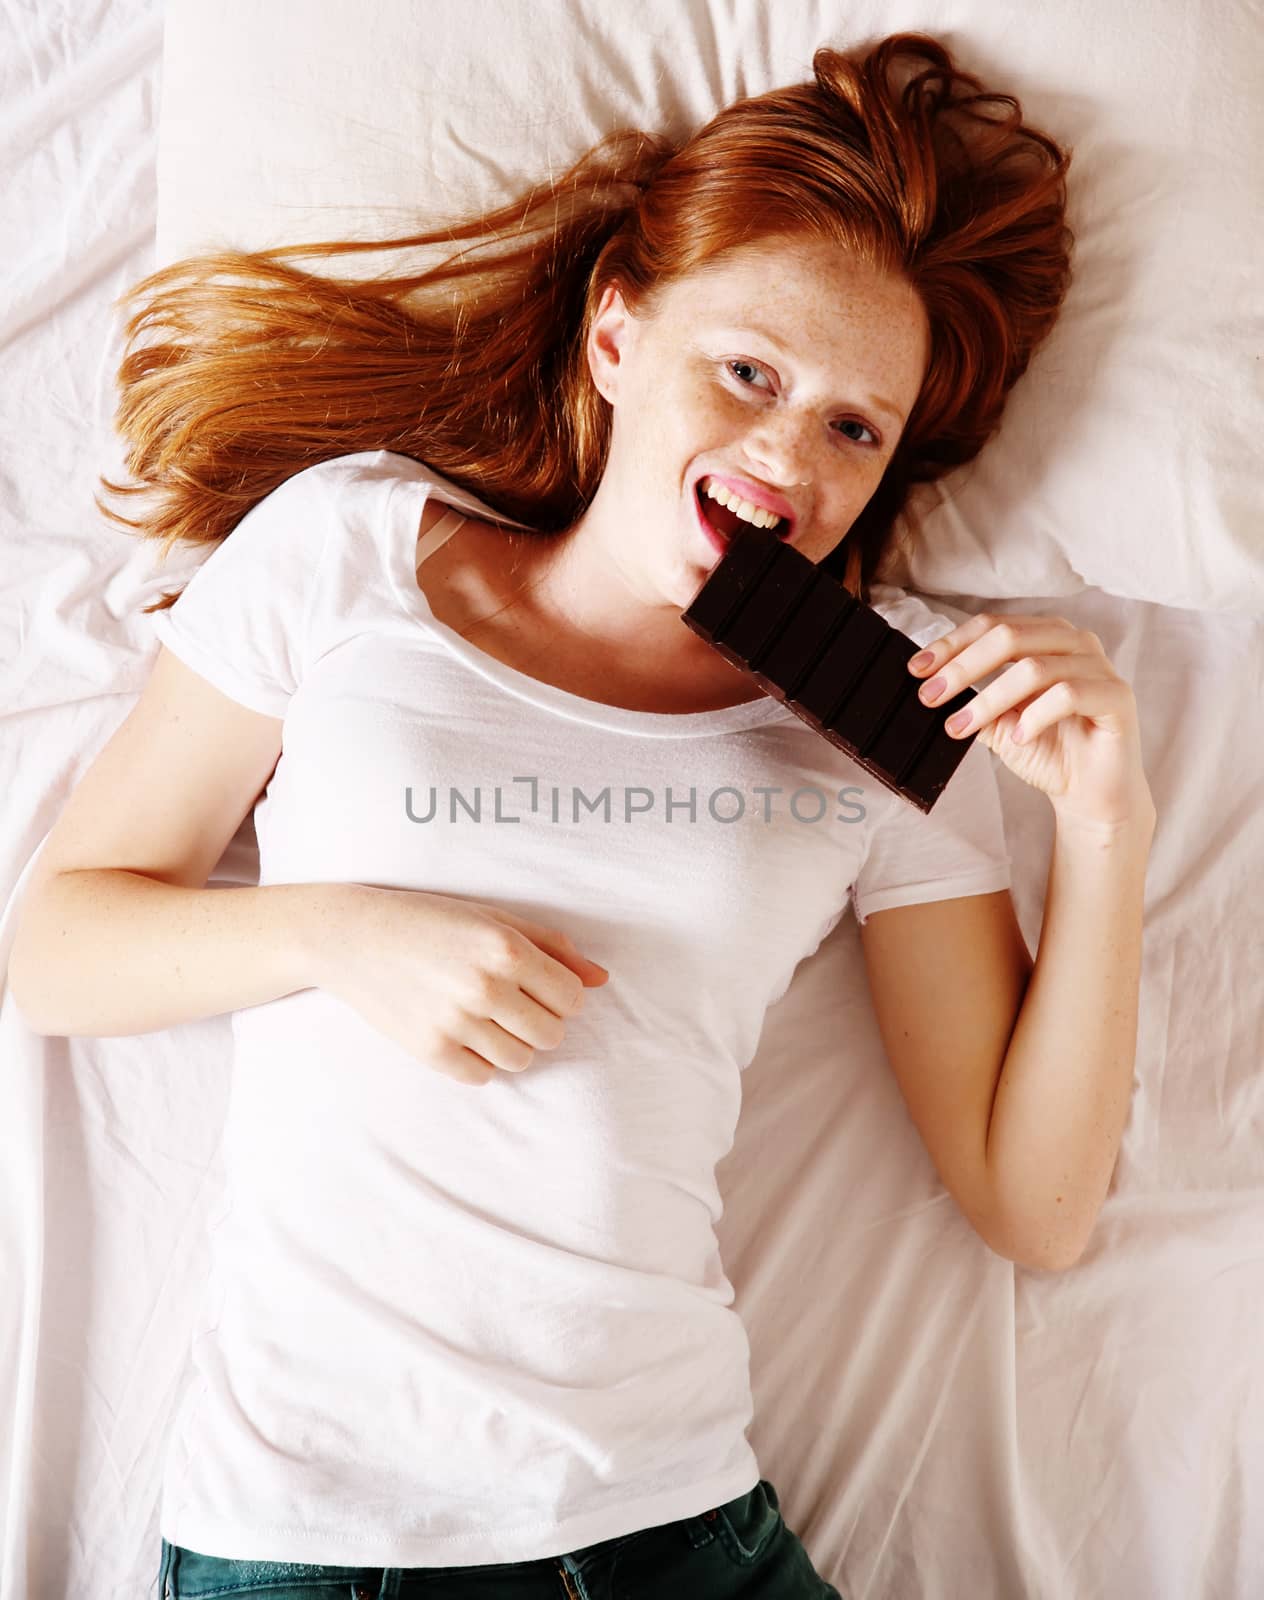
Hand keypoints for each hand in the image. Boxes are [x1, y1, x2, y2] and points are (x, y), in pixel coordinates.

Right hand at [309, 885, 609, 1086]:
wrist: (354, 937)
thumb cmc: (431, 921)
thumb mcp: (494, 919)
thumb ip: (553, 948)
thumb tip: (601, 979)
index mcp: (506, 949)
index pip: (572, 999)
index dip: (561, 996)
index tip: (538, 987)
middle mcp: (485, 987)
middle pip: (552, 1035)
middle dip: (540, 1021)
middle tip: (510, 1002)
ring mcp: (456, 1023)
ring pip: (521, 1060)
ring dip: (512, 1043)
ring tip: (485, 1017)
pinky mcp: (431, 1051)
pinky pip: (483, 1076)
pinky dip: (479, 1060)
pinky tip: (460, 1031)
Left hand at [907, 613, 1155, 830]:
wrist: (1088, 795)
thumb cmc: (1046, 752)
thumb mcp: (998, 724)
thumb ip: (974, 701)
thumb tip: (931, 687)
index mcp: (1045, 637)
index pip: (992, 626)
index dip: (951, 645)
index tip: (916, 670)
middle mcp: (1074, 642)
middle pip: (1009, 637)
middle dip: (962, 668)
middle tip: (930, 698)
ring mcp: (1099, 667)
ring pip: (1034, 668)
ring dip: (990, 699)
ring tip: (961, 726)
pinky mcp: (1117, 697)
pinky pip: (1068, 695)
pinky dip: (1035, 716)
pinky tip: (1018, 739)